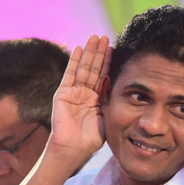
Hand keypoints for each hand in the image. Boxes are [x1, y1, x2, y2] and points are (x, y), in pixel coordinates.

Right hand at [47, 35, 111, 166]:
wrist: (73, 148)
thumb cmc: (91, 138)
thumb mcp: (107, 117)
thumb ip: (111, 101)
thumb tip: (120, 85)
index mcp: (97, 99)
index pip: (104, 76)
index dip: (109, 62)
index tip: (116, 48)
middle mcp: (85, 93)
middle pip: (94, 68)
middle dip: (100, 52)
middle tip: (105, 36)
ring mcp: (74, 92)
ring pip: (83, 67)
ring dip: (89, 52)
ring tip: (95, 37)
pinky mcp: (63, 92)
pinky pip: (70, 73)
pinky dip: (74, 60)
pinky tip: (79, 48)